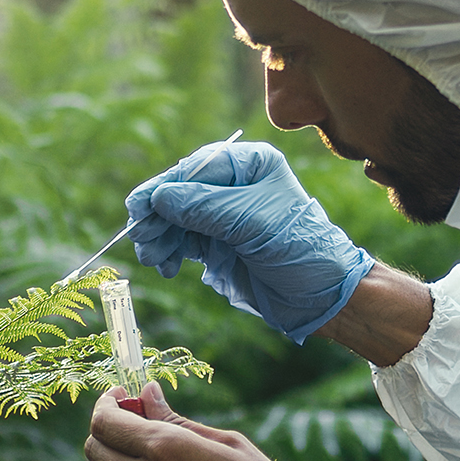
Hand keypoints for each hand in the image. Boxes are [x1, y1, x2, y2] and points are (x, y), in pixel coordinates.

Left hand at [84, 383, 334, 460]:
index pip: (106, 421)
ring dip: (112, 459)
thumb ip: (179, 420)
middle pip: (94, 449)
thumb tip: (147, 394)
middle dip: (106, 427)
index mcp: (166, 451)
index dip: (106, 403)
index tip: (122, 396)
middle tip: (134, 418)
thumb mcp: (228, 444)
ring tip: (145, 450)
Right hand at [125, 141, 373, 343]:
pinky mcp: (220, 242)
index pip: (195, 168)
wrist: (321, 296)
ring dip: (161, 238)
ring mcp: (226, 214)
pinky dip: (171, 252)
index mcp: (250, 164)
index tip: (139, 207)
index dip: (164, 187)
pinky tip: (167, 267)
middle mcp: (236, 184)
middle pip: (181, 193)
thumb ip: (203, 207)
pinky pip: (184, 240)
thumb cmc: (298, 249)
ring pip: (178, 219)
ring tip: (153, 259)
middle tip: (141, 239)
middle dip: (159, 216)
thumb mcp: (250, 223)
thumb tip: (159, 197)